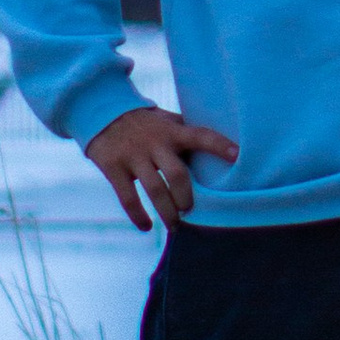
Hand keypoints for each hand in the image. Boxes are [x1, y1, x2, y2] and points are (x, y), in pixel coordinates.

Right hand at [86, 104, 238, 231]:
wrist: (101, 112)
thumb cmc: (144, 121)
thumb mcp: (165, 119)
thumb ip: (186, 131)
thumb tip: (219, 141)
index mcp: (171, 131)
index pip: (200, 135)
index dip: (219, 145)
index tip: (237, 155)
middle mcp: (154, 143)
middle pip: (177, 173)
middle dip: (186, 196)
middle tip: (190, 209)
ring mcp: (133, 156)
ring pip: (155, 189)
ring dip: (167, 212)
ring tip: (175, 225)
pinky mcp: (114, 168)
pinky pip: (128, 198)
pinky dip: (138, 216)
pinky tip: (146, 227)